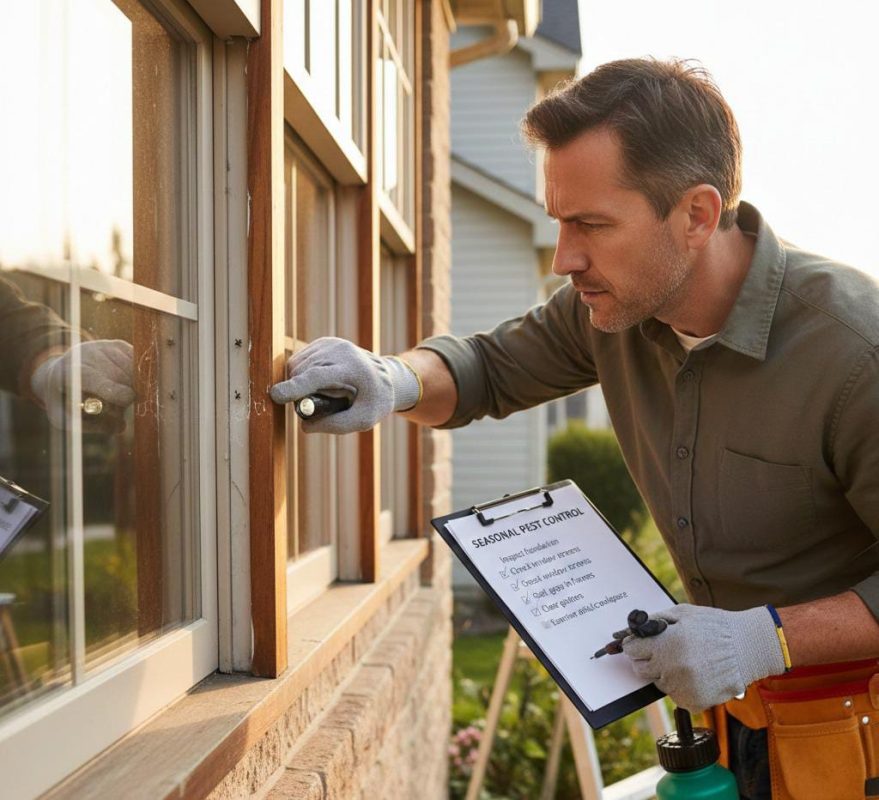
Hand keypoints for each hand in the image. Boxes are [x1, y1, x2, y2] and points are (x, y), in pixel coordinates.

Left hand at [30, 340, 134, 433]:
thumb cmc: (63, 399)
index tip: (129, 400)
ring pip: (132, 369)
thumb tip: (122, 427)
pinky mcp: (117, 345)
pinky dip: (137, 376)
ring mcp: (103, 347)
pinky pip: (137, 363)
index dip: (116, 391)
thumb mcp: (65, 418)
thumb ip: (92, 426)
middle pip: (120, 376)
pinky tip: (124, 382)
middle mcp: (86, 354)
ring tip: (117, 396)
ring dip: (133, 387)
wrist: (58, 371)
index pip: (97, 380)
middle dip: (127, 395)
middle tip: (118, 409)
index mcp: (68, 372)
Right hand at [269, 337, 420, 433]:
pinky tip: (320, 382)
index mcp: (354, 368)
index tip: (276, 395)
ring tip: (326, 392)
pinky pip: (298, 361)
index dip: (296, 387)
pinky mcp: (322, 343)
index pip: (318, 375)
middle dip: (300, 394)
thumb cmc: (375, 400)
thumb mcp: (364, 420)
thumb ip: (335, 425)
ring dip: (300, 385)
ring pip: (295, 366)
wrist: (384, 377)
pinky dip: (301, 376)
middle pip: (302, 373)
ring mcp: (330, 343)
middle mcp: (341, 350)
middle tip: (321, 405)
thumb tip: (304, 426)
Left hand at [621, 604, 786, 711]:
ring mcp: (682, 688)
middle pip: (640, 669)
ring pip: (658, 683)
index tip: (641, 644)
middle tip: (666, 651)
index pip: (631, 650)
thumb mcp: (682, 613)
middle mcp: (671, 668)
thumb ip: (654, 621)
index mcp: (666, 644)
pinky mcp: (693, 702)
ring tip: (688, 661)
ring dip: (666, 673)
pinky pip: (675, 696)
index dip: (635, 645)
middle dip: (648, 659)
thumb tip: (631, 630)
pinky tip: (697, 674)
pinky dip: (681, 687)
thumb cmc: (715, 627)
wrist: (748, 648)